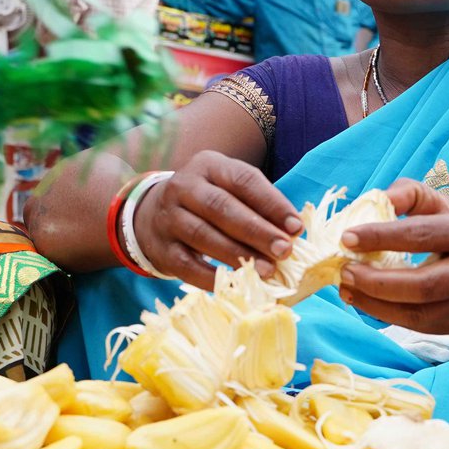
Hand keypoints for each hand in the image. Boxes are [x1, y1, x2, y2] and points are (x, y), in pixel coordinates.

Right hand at [131, 150, 303, 289]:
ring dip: (238, 255)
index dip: (271, 204)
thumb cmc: (208, 202)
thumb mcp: (229, 189)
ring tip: (267, 270)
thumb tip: (292, 233)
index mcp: (208, 165)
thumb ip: (258, 205)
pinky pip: (187, 265)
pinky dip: (213, 277)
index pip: (243, 180)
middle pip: (221, 207)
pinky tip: (237, 282)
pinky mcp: (161, 248)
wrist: (153, 214)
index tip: (295, 228)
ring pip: (203, 235)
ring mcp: (168, 217)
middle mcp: (184, 186)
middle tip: (284, 250)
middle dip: (256, 231)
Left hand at [335, 179, 448, 335]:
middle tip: (345, 273)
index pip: (423, 235)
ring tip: (348, 291)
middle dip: (376, 283)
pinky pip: (427, 328)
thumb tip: (377, 199)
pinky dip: (393, 318)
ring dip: (377, 306)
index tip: (346, 238)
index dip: (381, 237)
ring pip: (422, 316)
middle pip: (423, 286)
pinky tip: (371, 305)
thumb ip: (414, 196)